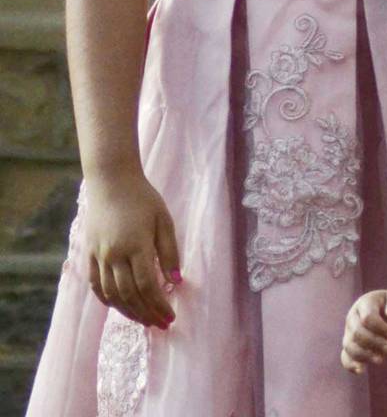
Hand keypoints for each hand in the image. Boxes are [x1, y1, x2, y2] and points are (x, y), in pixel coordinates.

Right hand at [84, 172, 180, 328]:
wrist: (111, 183)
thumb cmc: (143, 199)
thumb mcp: (164, 220)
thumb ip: (169, 251)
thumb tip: (177, 281)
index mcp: (136, 246)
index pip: (147, 286)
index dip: (158, 305)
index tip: (170, 317)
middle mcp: (114, 255)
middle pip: (129, 295)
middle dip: (146, 314)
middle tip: (161, 325)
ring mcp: (98, 257)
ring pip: (112, 294)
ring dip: (128, 312)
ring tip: (144, 320)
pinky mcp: (88, 256)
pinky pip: (96, 286)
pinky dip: (109, 300)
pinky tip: (120, 307)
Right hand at [341, 289, 386, 372]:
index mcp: (364, 303)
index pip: (367, 318)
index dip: (380, 328)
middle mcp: (352, 318)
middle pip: (357, 334)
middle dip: (374, 343)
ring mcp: (348, 332)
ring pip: (350, 347)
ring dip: (365, 356)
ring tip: (381, 360)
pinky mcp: (349, 347)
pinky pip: (345, 357)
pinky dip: (351, 365)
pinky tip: (361, 371)